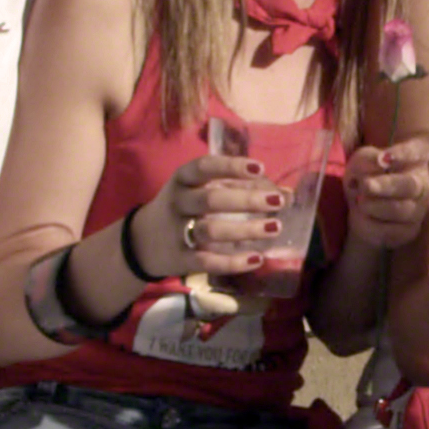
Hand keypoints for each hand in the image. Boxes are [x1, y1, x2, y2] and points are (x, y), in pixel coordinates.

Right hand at [152, 148, 286, 283]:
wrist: (142, 242)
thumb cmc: (184, 209)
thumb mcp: (199, 190)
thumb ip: (235, 188)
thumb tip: (286, 192)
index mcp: (182, 180)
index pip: (204, 166)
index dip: (231, 166)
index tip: (260, 168)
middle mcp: (178, 202)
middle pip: (211, 199)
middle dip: (246, 200)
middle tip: (276, 201)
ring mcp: (176, 232)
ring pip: (211, 231)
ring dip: (245, 230)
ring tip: (275, 227)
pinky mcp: (180, 259)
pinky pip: (207, 261)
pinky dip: (233, 262)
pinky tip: (256, 259)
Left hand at [341, 134, 428, 247]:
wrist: (362, 209)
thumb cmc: (365, 177)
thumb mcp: (360, 162)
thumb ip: (368, 159)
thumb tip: (381, 161)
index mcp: (416, 157)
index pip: (417, 152)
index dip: (404, 154)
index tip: (386, 158)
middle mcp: (423, 183)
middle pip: (411, 185)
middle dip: (386, 186)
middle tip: (365, 185)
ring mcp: (420, 209)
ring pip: (401, 210)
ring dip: (375, 206)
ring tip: (359, 201)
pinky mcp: (411, 230)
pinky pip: (391, 231)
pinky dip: (370, 224)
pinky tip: (362, 216)